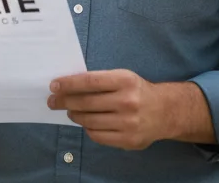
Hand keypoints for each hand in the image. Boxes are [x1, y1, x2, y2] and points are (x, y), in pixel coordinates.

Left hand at [48, 69, 165, 150]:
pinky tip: (86, 123)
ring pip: (89, 120)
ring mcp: (129, 123)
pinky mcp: (128, 140)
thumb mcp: (122, 77)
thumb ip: (99, 81)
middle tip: (53, 101)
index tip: (54, 85)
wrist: (166, 111)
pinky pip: (97, 135)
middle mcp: (128, 101)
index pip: (89, 82)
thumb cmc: (137, 91)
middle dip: (64, 101)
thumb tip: (67, 86)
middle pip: (86, 103)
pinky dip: (87, 128)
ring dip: (74, 115)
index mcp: (125, 81)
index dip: (68, 84)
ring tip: (70, 111)